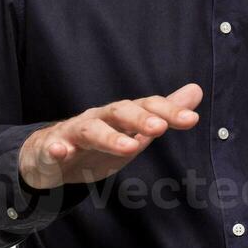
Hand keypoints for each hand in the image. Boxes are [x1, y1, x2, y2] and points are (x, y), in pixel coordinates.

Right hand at [18, 82, 202, 189]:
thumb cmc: (98, 143)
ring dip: (109, 137)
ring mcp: (73, 132)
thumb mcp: (135, 130)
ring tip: (129, 147)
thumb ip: (164, 113)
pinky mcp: (51, 149)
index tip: (192, 120)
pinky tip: (61, 151)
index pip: (147, 107)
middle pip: (119, 112)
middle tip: (159, 129)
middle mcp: (99, 118)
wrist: (50, 156)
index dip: (168, 113)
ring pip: (90, 130)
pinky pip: (52, 148)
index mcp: (121, 115)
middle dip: (140, 119)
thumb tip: (196, 90)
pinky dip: (56, 148)